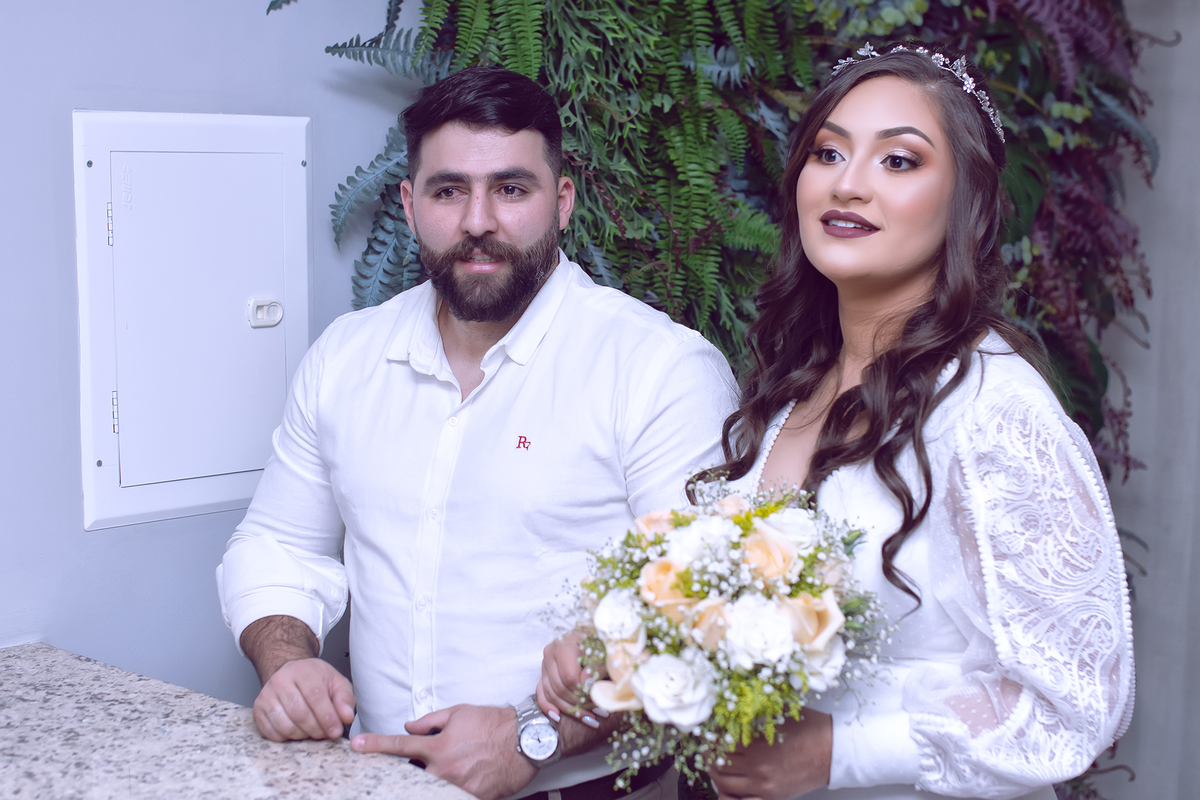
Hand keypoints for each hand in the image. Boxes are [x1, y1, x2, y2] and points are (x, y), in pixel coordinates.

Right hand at [252, 656, 356, 741]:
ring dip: (302, 735)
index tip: (336, 730)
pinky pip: (272, 733)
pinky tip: (297, 731)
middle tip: (326, 734)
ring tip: (313, 732)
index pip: (315, 696)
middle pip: (300, 713)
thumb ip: (344, 698)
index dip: (327, 717)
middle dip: (316, 729)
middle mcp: (280, 681)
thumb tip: (347, 717)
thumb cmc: (314, 679)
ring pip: (285, 725)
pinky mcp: (257, 709)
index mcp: (302, 670)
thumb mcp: (335, 682)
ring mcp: (266, 695)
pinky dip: (287, 738)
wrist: (288, 672)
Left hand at [351, 704, 537, 799]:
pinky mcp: (473, 798)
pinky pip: (452, 795)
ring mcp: (457, 788)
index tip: (356, 745)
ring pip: (430, 787)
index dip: (375, 745)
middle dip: (410, 770)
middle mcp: (444, 770)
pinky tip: (463, 773)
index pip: (399, 747)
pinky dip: (450, 786)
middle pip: (411, 776)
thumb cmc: (494, 723)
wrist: (526, 741)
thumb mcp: (459, 713)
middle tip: (425, 760)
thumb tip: (410, 728)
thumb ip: (430, 721)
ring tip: (452, 763)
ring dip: (430, 779)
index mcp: (438, 746)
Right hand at [537, 629, 603, 727]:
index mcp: (563, 645)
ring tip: (590, 717)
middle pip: (560, 687)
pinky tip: (557, 717)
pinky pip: (542, 693)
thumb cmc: (601, 642)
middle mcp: (550, 653)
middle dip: (579, 702)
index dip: (584, 691)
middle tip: (598, 710)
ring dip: (570, 709)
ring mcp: (545, 664)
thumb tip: (584, 684)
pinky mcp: (545, 673)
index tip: (599, 698)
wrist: (595, 636)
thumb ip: (596, 666)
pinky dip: (548, 706)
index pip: (570, 677)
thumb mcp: (603, 651)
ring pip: (551, 693)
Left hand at [707, 711, 832, 799]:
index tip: (707, 731)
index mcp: (757, 745)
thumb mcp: (780, 711)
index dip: (710, 736)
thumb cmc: (810, 728)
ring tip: (715, 764)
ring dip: (715, 774)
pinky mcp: (772, 797)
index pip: (719, 743)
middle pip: (718, 765)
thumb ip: (755, 710)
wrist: (835, 750)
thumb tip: (731, 705)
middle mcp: (757, 768)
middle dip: (709, 755)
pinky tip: (728, 785)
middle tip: (708, 747)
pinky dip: (729, 795)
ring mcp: (764, 786)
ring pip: (725, 785)